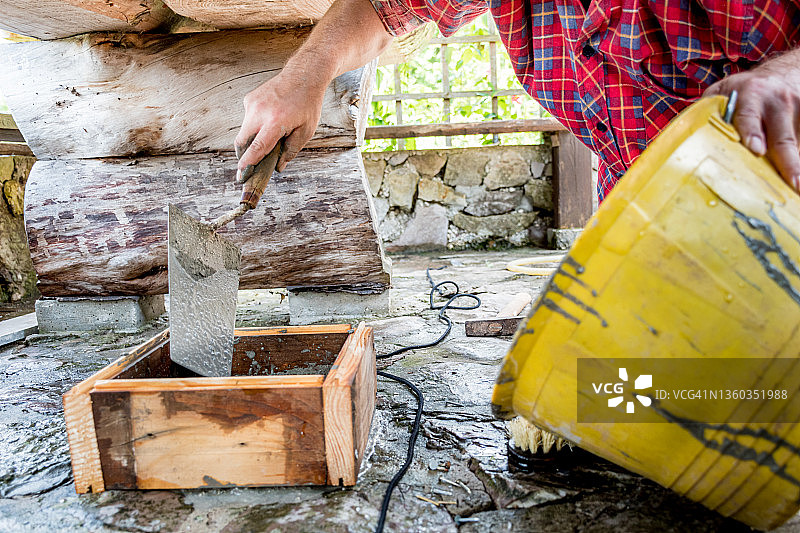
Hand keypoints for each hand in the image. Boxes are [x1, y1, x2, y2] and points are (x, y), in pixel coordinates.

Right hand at [234, 66, 326, 180]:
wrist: (303, 75)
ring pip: (244, 131)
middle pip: (242, 142)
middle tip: (250, 167)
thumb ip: (291, 150)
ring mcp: (252, 104)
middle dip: (244, 156)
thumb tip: (278, 167)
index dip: (248, 163)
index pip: (257, 147)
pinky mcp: (249, 99)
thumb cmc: (308, 104)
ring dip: (253, 139)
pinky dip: (255, 126)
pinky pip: (248, 119)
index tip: (241, 175)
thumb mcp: (306, 131)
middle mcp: (259, 112)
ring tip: (272, 133)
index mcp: (275, 122)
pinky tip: (271, 118)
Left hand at [704, 48, 799, 191]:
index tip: (756, 149)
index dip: (752, 132)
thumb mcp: (722, 93)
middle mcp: (777, 102)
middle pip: (783, 137)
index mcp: (749, 94)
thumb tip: (678, 141)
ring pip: (797, 143)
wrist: (781, 76)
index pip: (748, 116)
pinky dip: (799, 162)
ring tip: (796, 187)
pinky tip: (796, 178)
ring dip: (796, 166)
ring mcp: (798, 111)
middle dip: (788, 161)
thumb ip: (707, 113)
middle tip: (792, 182)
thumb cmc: (743, 93)